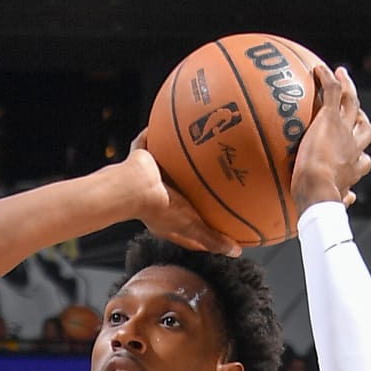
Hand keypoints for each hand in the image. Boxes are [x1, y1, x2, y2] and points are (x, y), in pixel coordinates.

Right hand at [121, 133, 230, 252]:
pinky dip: (156, 131)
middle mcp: (158, 197)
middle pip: (181, 193)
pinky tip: (172, 118)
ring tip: (197, 145)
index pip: (190, 225)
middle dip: (195, 189)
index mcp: (168, 219)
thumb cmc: (161, 209)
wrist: (133, 187)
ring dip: (178, 158)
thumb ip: (213, 239)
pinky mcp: (142, 157)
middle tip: (216, 184)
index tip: (224, 223)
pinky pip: (150, 140)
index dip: (206, 226)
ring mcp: (149, 177)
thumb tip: (237, 253)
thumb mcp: (192, 228)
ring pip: (168, 165)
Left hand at [290, 64, 370, 214]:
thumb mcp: (333, 206)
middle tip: (354, 112)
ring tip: (342, 76)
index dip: (361, 154)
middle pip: (364, 129)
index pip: (363, 160)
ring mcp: (343, 131)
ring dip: (348, 89)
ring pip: (352, 104)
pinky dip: (329, 80)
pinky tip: (321, 69)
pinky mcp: (330, 120)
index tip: (355, 152)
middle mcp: (354, 148)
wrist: (318, 192)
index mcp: (353, 171)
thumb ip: (342, 202)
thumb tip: (351, 201)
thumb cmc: (319, 205)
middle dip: (361, 119)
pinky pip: (332, 93)